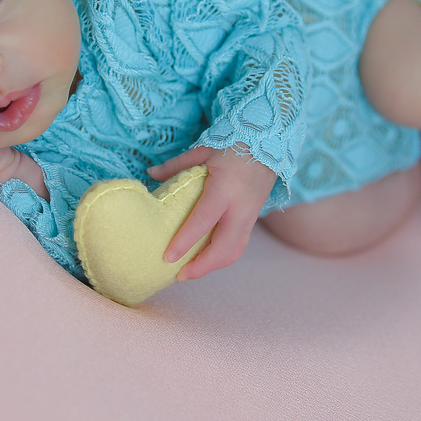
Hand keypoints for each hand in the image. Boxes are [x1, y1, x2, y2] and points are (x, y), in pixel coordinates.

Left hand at [147, 146, 277, 280]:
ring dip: (212, 265)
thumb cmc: (234, 145)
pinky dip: (222, 257)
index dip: (185, 241)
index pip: (203, 222)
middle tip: (179, 275)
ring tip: (190, 271)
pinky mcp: (253, 220)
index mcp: (225, 190)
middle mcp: (240, 208)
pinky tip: (206, 259)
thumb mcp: (203, 151)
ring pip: (234, 252)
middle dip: (201, 266)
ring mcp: (249, 217)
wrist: (269, 144)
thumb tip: (150, 174)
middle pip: (223, 248)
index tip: (168, 257)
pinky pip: (239, 246)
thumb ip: (176, 165)